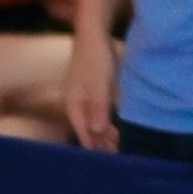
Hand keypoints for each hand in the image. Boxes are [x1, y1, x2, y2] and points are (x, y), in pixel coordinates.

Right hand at [63, 29, 118, 150]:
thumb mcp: (100, 84)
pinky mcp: (94, 88)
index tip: (108, 160)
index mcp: (74, 104)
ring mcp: (84, 95)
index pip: (83, 131)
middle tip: (119, 157)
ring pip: (94, 119)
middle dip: (101, 142)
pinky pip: (100, 110)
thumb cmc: (96, 58)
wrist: (93, 33)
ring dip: (105, 132)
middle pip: (88, 128)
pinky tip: (117, 125)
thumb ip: (98, 107)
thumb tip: (97, 131)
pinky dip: (108, 119)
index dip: (95, 146)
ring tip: (118, 146)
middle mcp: (77, 102)